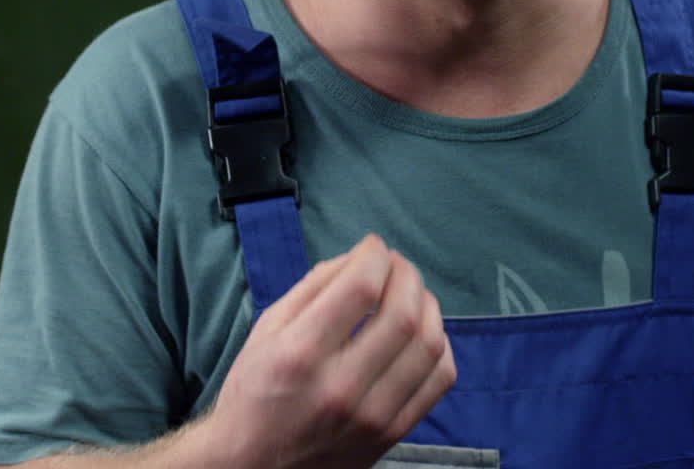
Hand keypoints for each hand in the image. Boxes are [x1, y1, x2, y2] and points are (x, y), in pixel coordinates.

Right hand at [204, 235, 456, 468]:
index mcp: (300, 355)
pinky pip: (440, 379)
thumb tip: (361, 256)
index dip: (375, 254)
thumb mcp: (267, 330)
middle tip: (395, 265)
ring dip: (428, 305)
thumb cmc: (254, 393)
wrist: (253, 468)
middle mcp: (340, 387)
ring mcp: (372, 416)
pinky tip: (421, 333)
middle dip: (406, 274)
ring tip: (411, 294)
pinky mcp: (392, 434)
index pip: (361, 287)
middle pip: (403, 313)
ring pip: (430, 344)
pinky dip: (440, 345)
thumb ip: (314, 287)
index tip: (373, 247)